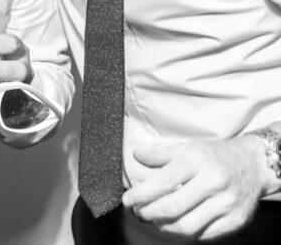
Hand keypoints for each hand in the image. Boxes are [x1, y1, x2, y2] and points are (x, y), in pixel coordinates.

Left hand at [122, 136, 269, 239]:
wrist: (254, 165)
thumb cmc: (215, 155)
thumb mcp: (188, 147)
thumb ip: (160, 154)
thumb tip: (136, 155)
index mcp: (198, 161)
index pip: (163, 181)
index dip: (141, 194)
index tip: (127, 200)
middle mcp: (213, 182)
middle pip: (172, 207)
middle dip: (148, 213)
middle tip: (139, 212)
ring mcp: (226, 204)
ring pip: (186, 226)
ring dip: (164, 226)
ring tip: (155, 219)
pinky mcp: (235, 221)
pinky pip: (203, 234)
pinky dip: (184, 232)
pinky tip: (175, 223)